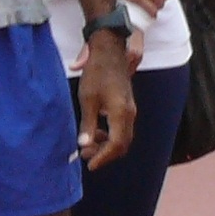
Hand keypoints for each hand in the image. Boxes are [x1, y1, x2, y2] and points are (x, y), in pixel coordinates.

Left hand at [75, 35, 137, 168]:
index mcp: (121, 113)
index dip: (103, 158)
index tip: (89, 165)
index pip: (116, 145)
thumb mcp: (88, 99)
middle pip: (122, 144)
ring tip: (87, 146)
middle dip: (105, 154)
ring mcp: (130, 109)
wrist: (110, 51)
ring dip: (106, 145)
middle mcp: (130, 114)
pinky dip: (109, 135)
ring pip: (122, 137)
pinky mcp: (126, 105)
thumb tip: (84, 145)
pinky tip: (95, 132)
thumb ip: (88, 124)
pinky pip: (121, 128)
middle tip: (86, 157)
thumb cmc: (97, 72)